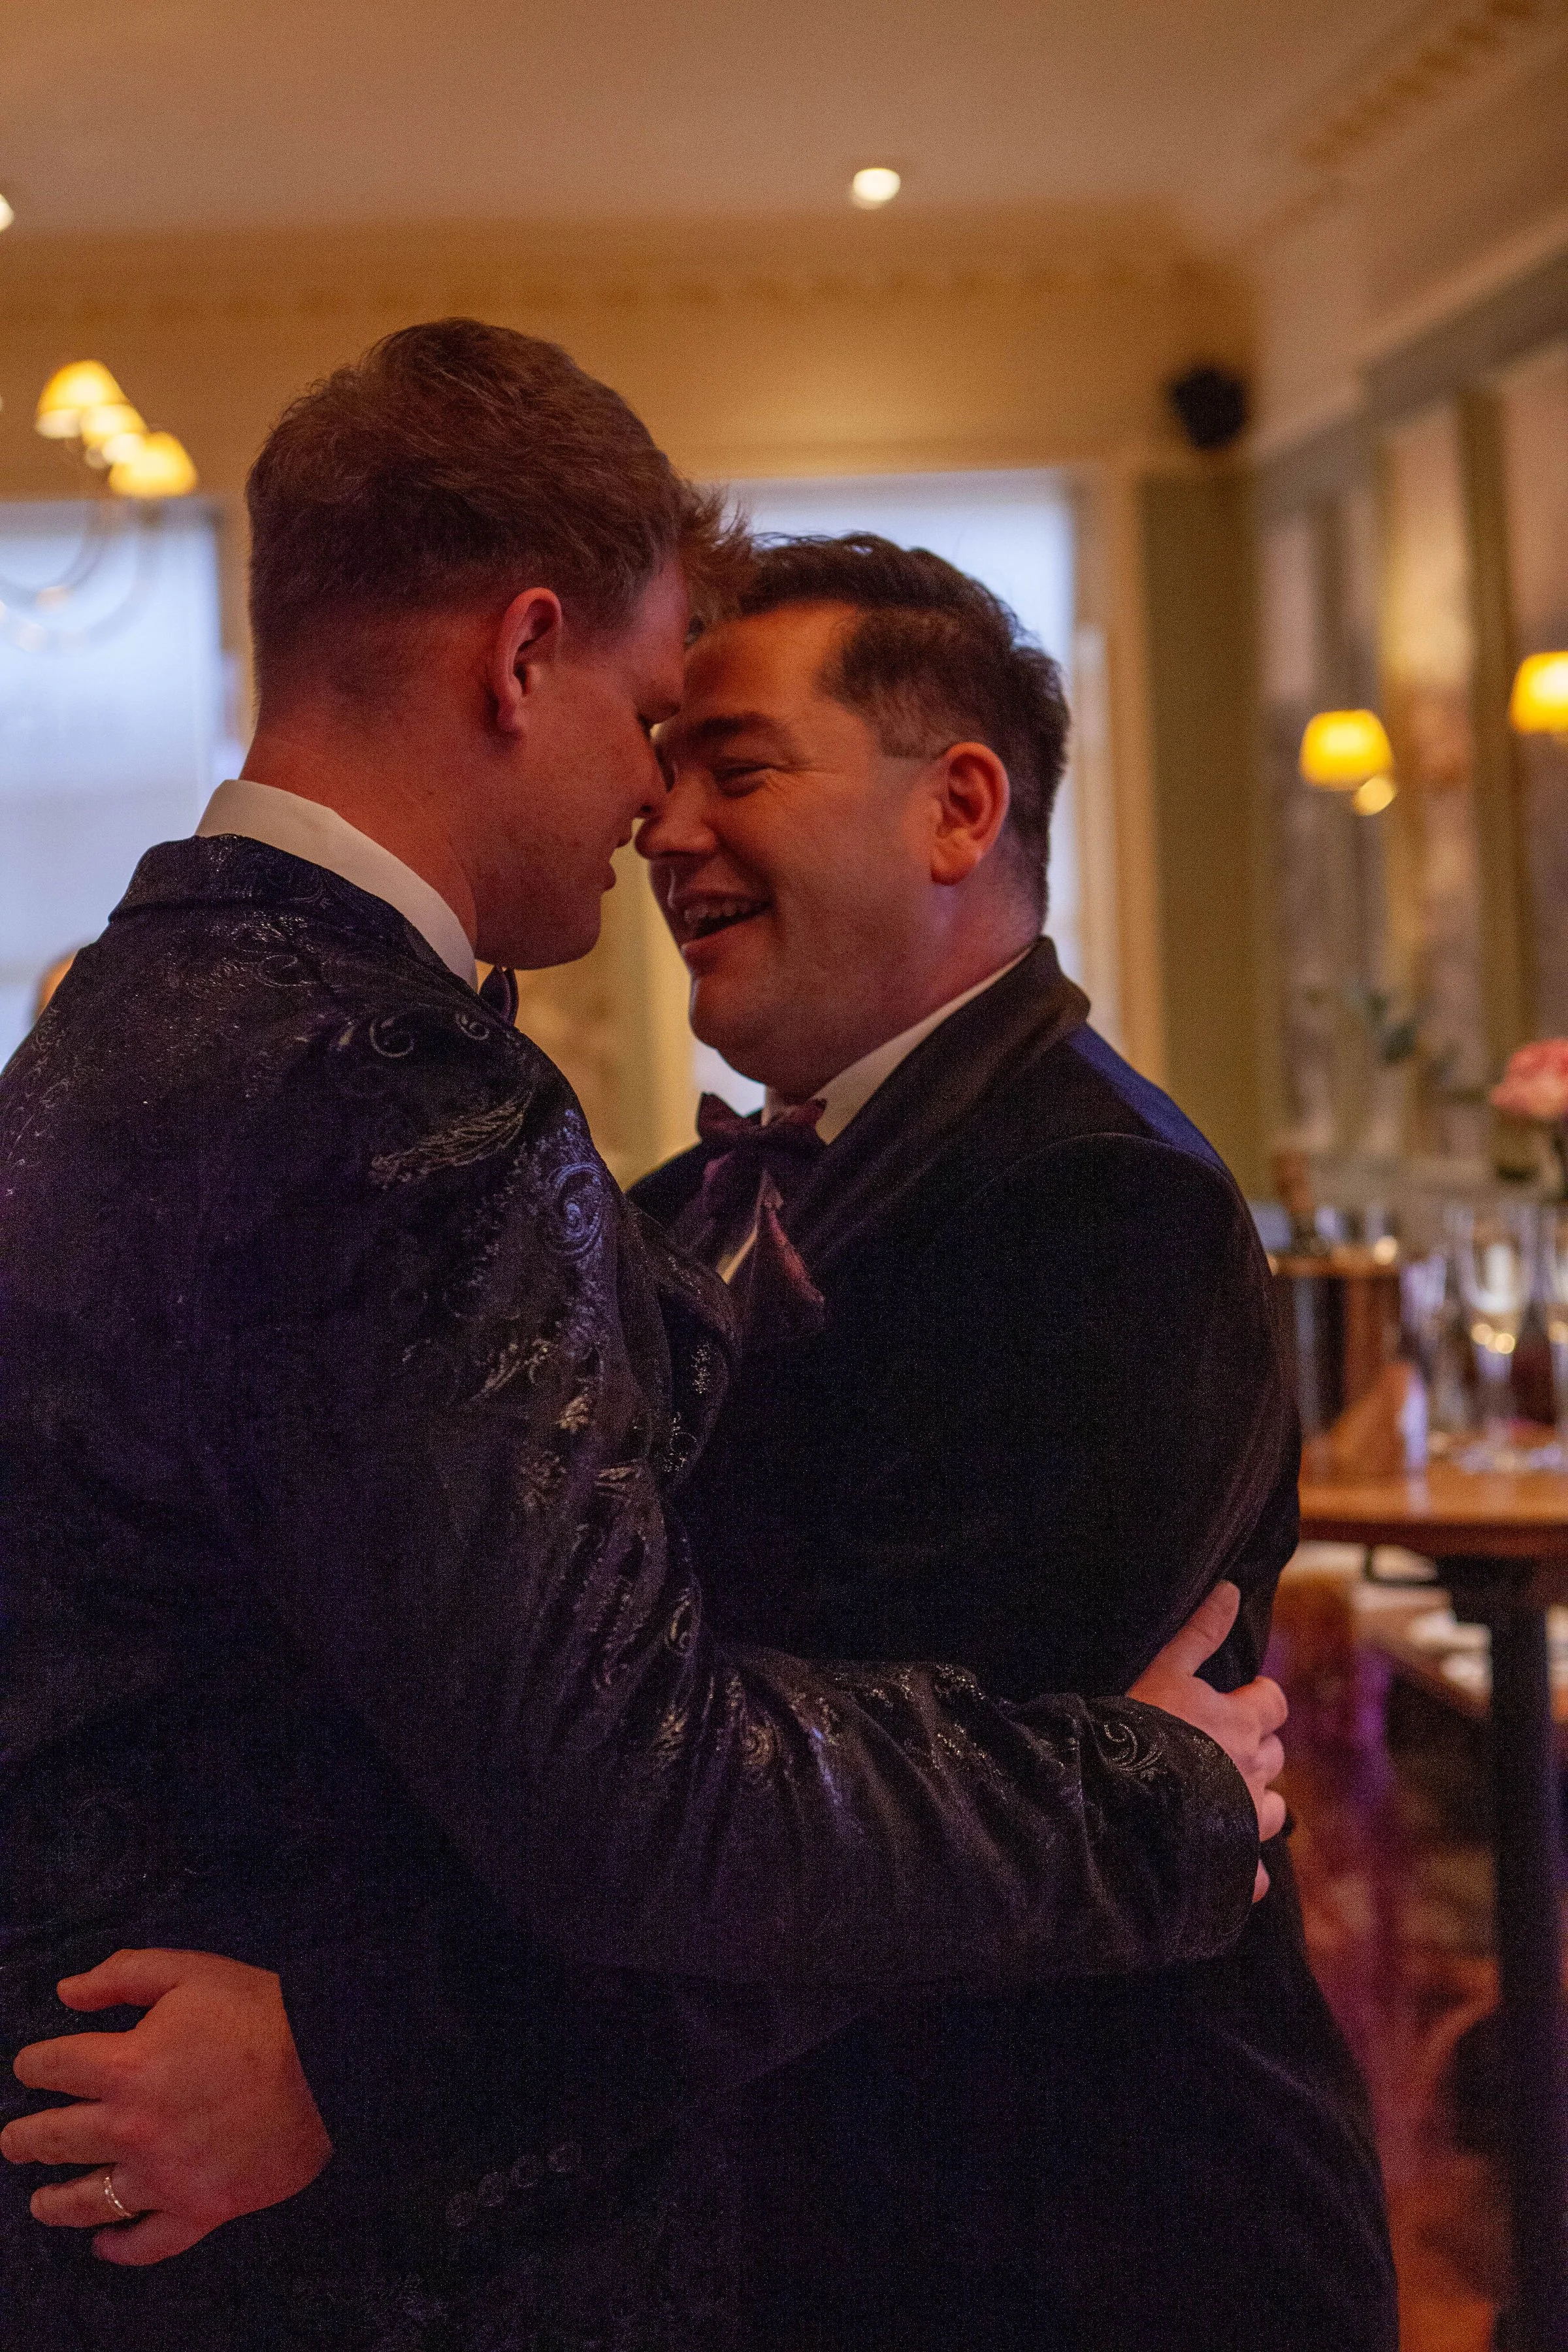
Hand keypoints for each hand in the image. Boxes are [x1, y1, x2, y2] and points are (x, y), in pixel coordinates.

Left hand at [1, 1950, 331, 2265]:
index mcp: (125, 2065)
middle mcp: (131, 2128)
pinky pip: (148, 2243)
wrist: (332, 2062)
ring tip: (41, 2200)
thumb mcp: (189, 1972)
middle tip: (16, 2140)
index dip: (34, 2063)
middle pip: (54, 2139)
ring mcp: (163, 2176)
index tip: (33, 2065)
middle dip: (26, 2138)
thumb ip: (122, 1976)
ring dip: (54, 2202)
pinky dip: (119, 2248)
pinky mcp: (199, 2208)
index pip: (53, 2067)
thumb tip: (66, 1992)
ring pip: (88, 2200)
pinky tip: (103, 2243)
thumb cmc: (260, 2011)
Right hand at [1129, 1581, 1287, 1900]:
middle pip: (1274, 1754)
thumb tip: (1231, 1590)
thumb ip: (1199, 1633)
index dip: (1259, 1699)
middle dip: (1255, 1748)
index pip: (1273, 1702)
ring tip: (1225, 1801)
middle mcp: (1254, 1771)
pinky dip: (1248, 1871)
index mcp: (1242, 1723)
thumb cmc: (1139, 1729)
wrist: (1120, 1800)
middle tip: (1216, 1746)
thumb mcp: (1164, 1670)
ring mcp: (1247, 1820)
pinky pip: (1257, 1875)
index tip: (1237, 1699)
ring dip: (1258, 1803)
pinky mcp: (1235, 1863)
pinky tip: (1229, 1865)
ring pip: (1276, 1811)